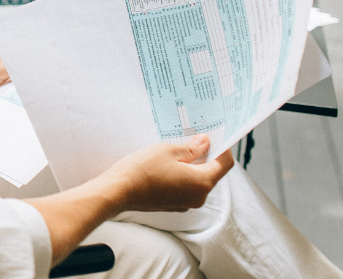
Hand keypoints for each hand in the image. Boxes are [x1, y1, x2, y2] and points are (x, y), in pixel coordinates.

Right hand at [98, 134, 234, 213]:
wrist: (118, 191)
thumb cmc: (143, 169)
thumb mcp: (169, 151)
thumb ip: (192, 148)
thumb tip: (205, 143)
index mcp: (202, 182)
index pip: (225, 164)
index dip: (223, 148)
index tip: (217, 136)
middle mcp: (198, 197)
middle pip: (212, 173)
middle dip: (207, 156)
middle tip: (195, 138)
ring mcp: (186, 203)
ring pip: (197, 181)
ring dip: (193, 166)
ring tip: (179, 150)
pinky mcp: (173, 205)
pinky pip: (186, 188)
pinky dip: (183, 176)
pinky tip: (169, 165)